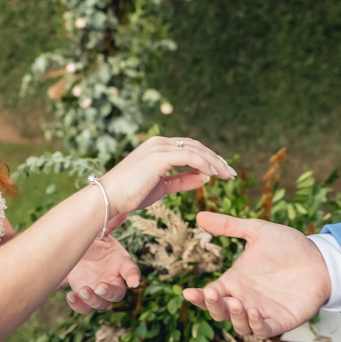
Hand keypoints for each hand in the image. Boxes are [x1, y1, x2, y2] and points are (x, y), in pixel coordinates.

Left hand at [64, 227, 140, 314]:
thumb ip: (109, 224)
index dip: (133, 276)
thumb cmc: (92, 238)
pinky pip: (85, 308)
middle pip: (118, 294)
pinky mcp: (85, 295)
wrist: (77, 248)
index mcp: (120, 262)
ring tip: (81, 291)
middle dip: (109, 293)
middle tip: (98, 287)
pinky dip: (79, 306)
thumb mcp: (99, 230)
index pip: (131, 270)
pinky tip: (70, 296)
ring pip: (102, 304)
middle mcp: (113, 278)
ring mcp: (99, 289)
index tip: (134, 282)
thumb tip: (120, 211)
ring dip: (94, 301)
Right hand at [100, 136, 233, 214]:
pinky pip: (188, 156)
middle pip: (196, 146)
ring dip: (214, 161)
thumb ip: (182, 180)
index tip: (223, 171)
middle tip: (231, 173)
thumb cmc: (131, 194)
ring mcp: (158, 148)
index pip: (190, 147)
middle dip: (216, 158)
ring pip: (195, 149)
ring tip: (227, 175)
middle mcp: (159, 143)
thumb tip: (204, 178)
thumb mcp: (162, 187)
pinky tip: (213, 174)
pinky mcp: (158, 157)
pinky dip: (203, 163)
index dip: (208, 158)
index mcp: (158, 147)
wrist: (108, 198)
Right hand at [181, 213, 327, 337]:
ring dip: (234, 317)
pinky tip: (254, 312)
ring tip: (236, 302)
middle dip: (213, 306)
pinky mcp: (281, 321)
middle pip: (220, 312)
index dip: (198, 297)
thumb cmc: (289, 245)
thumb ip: (228, 226)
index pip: (211, 294)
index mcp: (235, 281)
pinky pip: (264, 331)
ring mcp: (262, 312)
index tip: (188, 292)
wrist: (320, 258)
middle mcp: (245, 299)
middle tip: (212, 293)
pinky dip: (256, 326)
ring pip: (240, 325)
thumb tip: (198, 216)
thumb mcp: (257, 231)